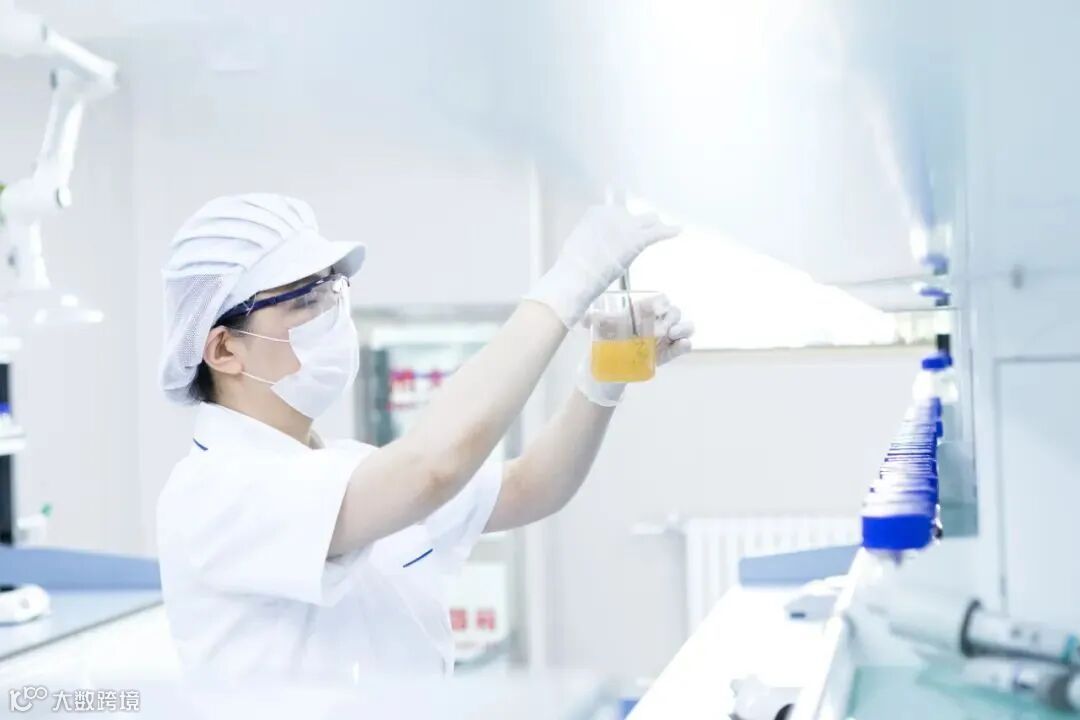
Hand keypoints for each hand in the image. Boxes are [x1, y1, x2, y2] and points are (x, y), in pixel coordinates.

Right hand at [525, 205, 679, 327]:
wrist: (579, 274)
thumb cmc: (574, 266)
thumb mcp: (579, 243)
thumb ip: (591, 239)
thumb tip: (597, 245)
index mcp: (597, 212)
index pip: (615, 211)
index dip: (619, 225)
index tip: (619, 233)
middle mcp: (613, 213)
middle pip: (633, 214)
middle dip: (637, 224)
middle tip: (639, 232)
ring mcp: (627, 225)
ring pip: (648, 219)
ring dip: (653, 225)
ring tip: (659, 228)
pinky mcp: (638, 239)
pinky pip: (658, 232)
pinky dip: (670, 231)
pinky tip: (678, 229)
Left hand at [576, 296, 695, 406]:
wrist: (608, 366)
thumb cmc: (607, 340)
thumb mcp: (600, 328)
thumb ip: (595, 320)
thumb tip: (584, 318)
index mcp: (644, 311)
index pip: (659, 299)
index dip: (661, 301)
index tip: (657, 308)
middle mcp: (657, 321)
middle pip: (673, 312)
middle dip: (672, 316)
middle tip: (663, 327)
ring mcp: (665, 337)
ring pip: (684, 327)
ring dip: (683, 328)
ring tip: (673, 334)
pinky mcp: (668, 353)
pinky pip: (682, 347)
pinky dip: (685, 345)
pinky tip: (683, 344)